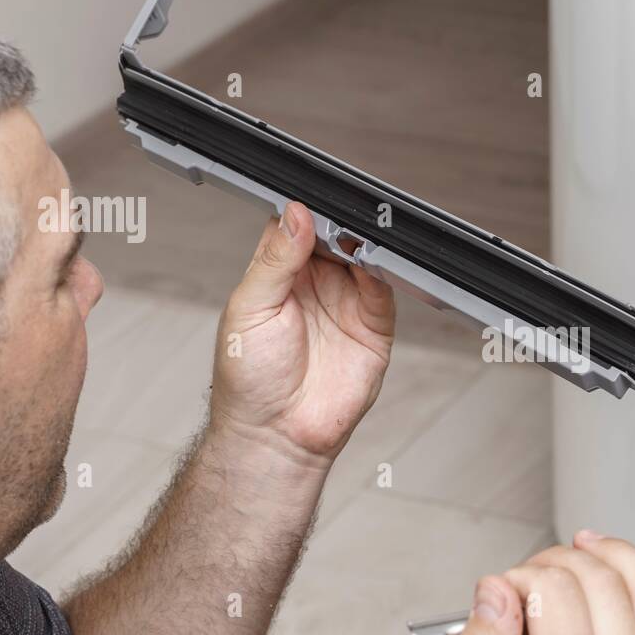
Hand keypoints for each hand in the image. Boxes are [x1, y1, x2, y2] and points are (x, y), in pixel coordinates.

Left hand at [209, 202, 394, 467]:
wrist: (278, 435)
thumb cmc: (249, 380)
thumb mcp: (250, 308)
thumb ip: (274, 260)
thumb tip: (294, 214)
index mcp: (277, 275)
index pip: (295, 227)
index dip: (305, 210)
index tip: (312, 199)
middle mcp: (314, 285)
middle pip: (335, 236)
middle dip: (340, 222)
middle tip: (341, 215)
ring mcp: (345, 304)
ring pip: (363, 257)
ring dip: (364, 243)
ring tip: (358, 237)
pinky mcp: (373, 327)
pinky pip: (385, 289)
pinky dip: (385, 271)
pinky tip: (375, 262)